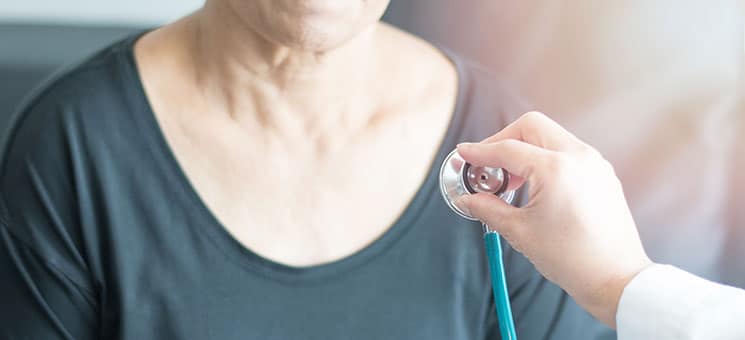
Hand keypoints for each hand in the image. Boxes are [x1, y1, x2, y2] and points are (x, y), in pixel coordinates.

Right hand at [456, 112, 651, 327]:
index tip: (464, 154)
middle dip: (504, 140)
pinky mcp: (602, 174)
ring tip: (511, 181)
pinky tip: (535, 186)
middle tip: (488, 164)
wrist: (616, 279)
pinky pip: (567, 152)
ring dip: (526, 149)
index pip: (507, 149)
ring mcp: (594, 163)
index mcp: (555, 169)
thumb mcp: (519, 232)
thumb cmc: (573, 259)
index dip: (480, 152)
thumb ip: (488, 208)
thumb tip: (468, 199)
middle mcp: (578, 157)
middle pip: (531, 127)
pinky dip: (546, 159)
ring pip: (551, 137)